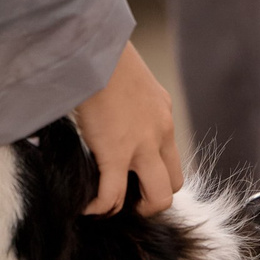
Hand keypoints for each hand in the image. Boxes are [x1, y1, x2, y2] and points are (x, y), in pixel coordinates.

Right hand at [73, 42, 183, 214]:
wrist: (94, 50)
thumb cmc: (103, 58)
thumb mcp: (130, 82)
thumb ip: (128, 104)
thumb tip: (108, 113)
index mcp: (163, 116)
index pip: (173, 160)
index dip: (156, 178)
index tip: (135, 182)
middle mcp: (160, 134)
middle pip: (173, 184)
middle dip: (152, 200)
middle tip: (127, 200)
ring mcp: (141, 146)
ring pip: (157, 197)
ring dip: (134, 209)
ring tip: (109, 209)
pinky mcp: (115, 152)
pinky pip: (112, 194)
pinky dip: (99, 206)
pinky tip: (86, 207)